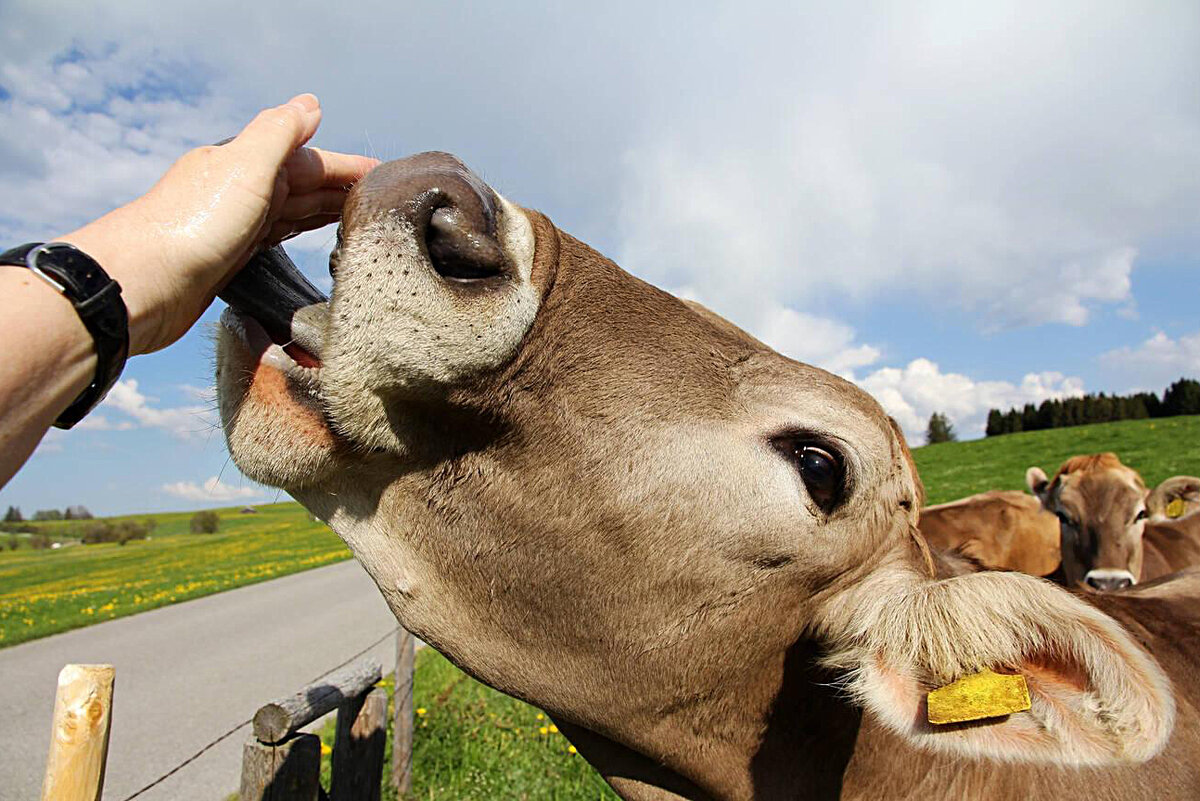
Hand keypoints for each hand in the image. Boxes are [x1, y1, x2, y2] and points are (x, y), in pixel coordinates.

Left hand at [60, 94, 377, 354]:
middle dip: (343, 191)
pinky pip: (278, 239)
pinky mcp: (231, 259)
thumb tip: (312, 105)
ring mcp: (236, 224)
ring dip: (326, 213)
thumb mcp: (245, 166)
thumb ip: (279, 133)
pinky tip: (314, 244)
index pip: (312, 159)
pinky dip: (300, 236)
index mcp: (246, 161)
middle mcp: (242, 189)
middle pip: (305, 185)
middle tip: (386, 206)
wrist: (141, 284)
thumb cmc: (192, 225)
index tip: (386, 177)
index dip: (349, 167)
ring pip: (294, 213)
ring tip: (362, 222)